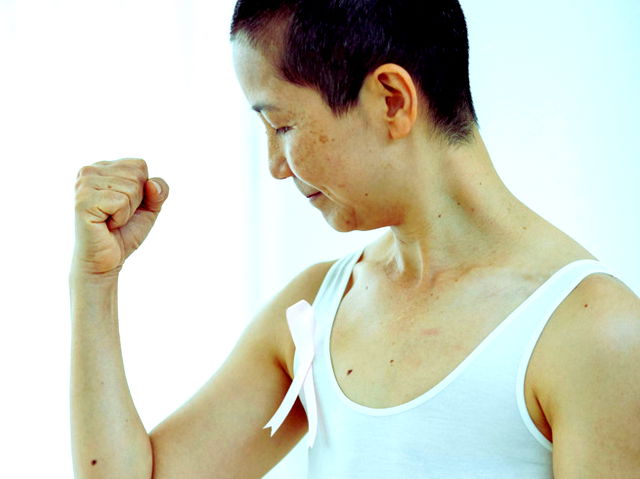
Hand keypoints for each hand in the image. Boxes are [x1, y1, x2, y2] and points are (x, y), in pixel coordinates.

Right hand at [72, 158, 168, 276]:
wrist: (106, 260)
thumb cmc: (124, 232)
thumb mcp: (150, 207)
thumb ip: (159, 190)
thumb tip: (152, 184)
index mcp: (102, 167)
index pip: (139, 165)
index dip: (143, 190)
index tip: (125, 205)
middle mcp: (89, 171)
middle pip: (136, 174)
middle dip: (136, 200)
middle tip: (117, 215)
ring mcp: (83, 184)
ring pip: (130, 187)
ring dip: (128, 210)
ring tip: (111, 220)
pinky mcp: (83, 200)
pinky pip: (121, 201)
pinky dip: (121, 218)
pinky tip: (107, 224)